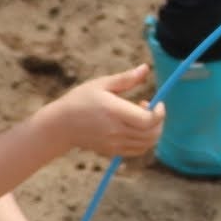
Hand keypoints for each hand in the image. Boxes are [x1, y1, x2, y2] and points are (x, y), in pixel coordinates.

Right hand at [44, 63, 164, 156]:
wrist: (60, 125)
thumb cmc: (80, 100)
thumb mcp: (101, 84)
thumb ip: (126, 78)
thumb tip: (146, 68)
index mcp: (115, 112)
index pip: (148, 120)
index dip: (159, 112)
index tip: (156, 101)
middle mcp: (116, 131)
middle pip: (152, 134)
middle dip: (159, 121)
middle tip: (150, 108)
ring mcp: (115, 144)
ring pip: (147, 144)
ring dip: (153, 131)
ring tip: (142, 117)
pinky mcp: (112, 152)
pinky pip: (137, 150)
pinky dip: (144, 141)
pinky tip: (135, 128)